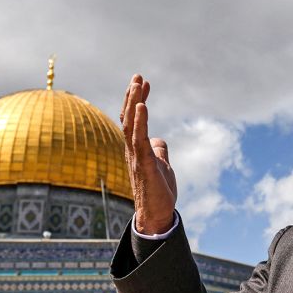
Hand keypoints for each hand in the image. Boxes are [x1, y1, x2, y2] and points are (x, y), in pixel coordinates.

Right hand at [120, 75, 177, 233]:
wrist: (157, 216)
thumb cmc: (158, 193)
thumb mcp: (163, 166)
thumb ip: (160, 151)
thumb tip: (159, 138)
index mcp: (137, 149)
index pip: (134, 120)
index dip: (138, 100)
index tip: (144, 82)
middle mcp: (133, 150)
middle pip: (128, 118)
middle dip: (132, 96)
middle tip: (138, 75)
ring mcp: (137, 157)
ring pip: (130, 125)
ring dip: (134, 102)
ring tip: (137, 83)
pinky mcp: (144, 164)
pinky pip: (139, 139)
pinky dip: (140, 121)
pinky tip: (142, 106)